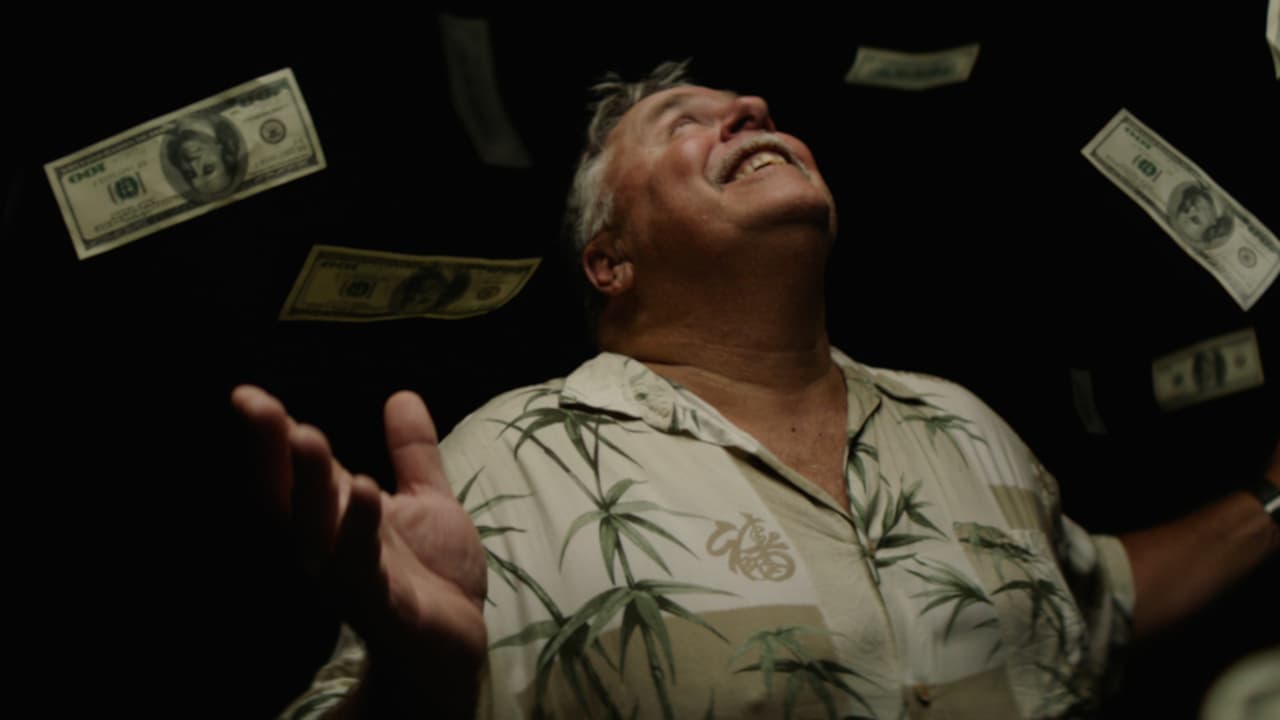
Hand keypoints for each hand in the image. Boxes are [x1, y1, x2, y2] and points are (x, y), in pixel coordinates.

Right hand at [231, 386, 486, 710]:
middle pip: (291, 495)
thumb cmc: (429, 574)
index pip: (294, 469)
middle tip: (262, 408)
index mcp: (337, 513)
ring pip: (317, 530)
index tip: (246, 394)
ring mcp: (352, 575)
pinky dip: (358, 531)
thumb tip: (403, 394)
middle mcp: (330, 544)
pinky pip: (362, 568)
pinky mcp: (382, 605)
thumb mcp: (426, 501)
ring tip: (307, 438)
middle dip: (273, 453)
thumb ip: (412, 452)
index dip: (270, 434)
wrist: (455, 644)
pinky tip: (364, 491)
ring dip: (308, 486)